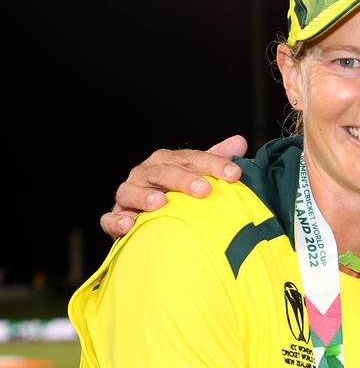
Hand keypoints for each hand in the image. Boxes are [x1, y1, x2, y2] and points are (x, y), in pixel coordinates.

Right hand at [101, 135, 248, 237]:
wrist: (150, 211)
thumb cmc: (179, 190)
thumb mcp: (198, 173)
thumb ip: (216, 159)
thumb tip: (239, 142)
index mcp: (168, 161)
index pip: (192, 159)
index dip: (214, 164)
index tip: (235, 174)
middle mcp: (146, 173)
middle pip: (163, 172)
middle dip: (183, 179)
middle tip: (204, 190)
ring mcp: (129, 194)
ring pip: (131, 191)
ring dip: (144, 197)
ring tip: (160, 203)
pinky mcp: (117, 217)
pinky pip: (110, 218)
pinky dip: (117, 221)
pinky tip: (130, 225)